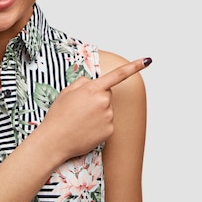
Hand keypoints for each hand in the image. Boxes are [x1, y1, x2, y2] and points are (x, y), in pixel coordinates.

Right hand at [37, 57, 151, 160]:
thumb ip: (84, 82)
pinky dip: (99, 125)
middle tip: (80, 108)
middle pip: (107, 94)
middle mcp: (104, 101)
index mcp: (93, 89)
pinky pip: (107, 123)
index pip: (118, 74)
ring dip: (97, 112)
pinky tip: (86, 129)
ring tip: (81, 120)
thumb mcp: (67, 91)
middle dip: (97, 97)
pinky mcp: (110, 131)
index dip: (134, 66)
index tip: (148, 60)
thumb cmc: (59, 115)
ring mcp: (108, 117)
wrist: (54, 141)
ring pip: (107, 109)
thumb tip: (95, 83)